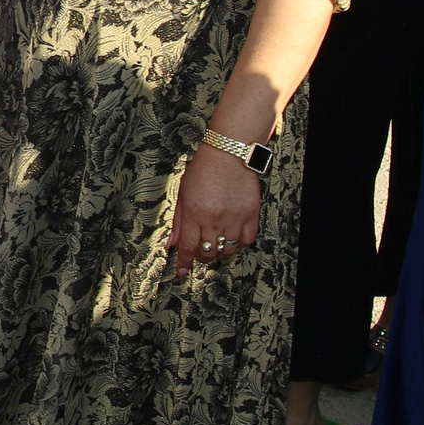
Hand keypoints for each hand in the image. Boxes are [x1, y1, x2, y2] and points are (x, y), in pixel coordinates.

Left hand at [169, 137, 261, 278]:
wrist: (229, 152)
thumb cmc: (203, 170)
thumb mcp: (183, 193)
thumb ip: (179, 221)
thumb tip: (172, 245)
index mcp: (194, 213)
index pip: (188, 248)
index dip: (184, 263)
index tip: (182, 272)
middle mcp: (214, 219)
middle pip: (208, 253)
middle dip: (201, 257)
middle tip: (199, 252)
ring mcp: (235, 218)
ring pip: (227, 250)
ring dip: (219, 252)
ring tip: (215, 245)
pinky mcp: (251, 214)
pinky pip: (246, 241)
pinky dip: (238, 244)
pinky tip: (232, 238)